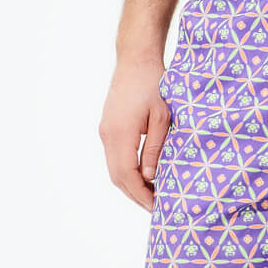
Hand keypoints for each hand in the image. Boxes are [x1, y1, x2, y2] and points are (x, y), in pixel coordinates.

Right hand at [98, 56, 169, 212]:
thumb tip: (149, 177)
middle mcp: (107, 135)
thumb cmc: (154, 84)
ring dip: (130, 184)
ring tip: (152, 194)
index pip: (127, 175)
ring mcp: (105, 131)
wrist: (136, 59)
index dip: (141, 194)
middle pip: (117, 177)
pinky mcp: (107, 127)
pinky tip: (143, 174)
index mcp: (120, 133)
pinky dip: (126, 171)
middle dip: (135, 195)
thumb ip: (155, 148)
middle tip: (155, 207)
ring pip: (113, 168)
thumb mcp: (162, 117)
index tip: (156, 206)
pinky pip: (114, 157)